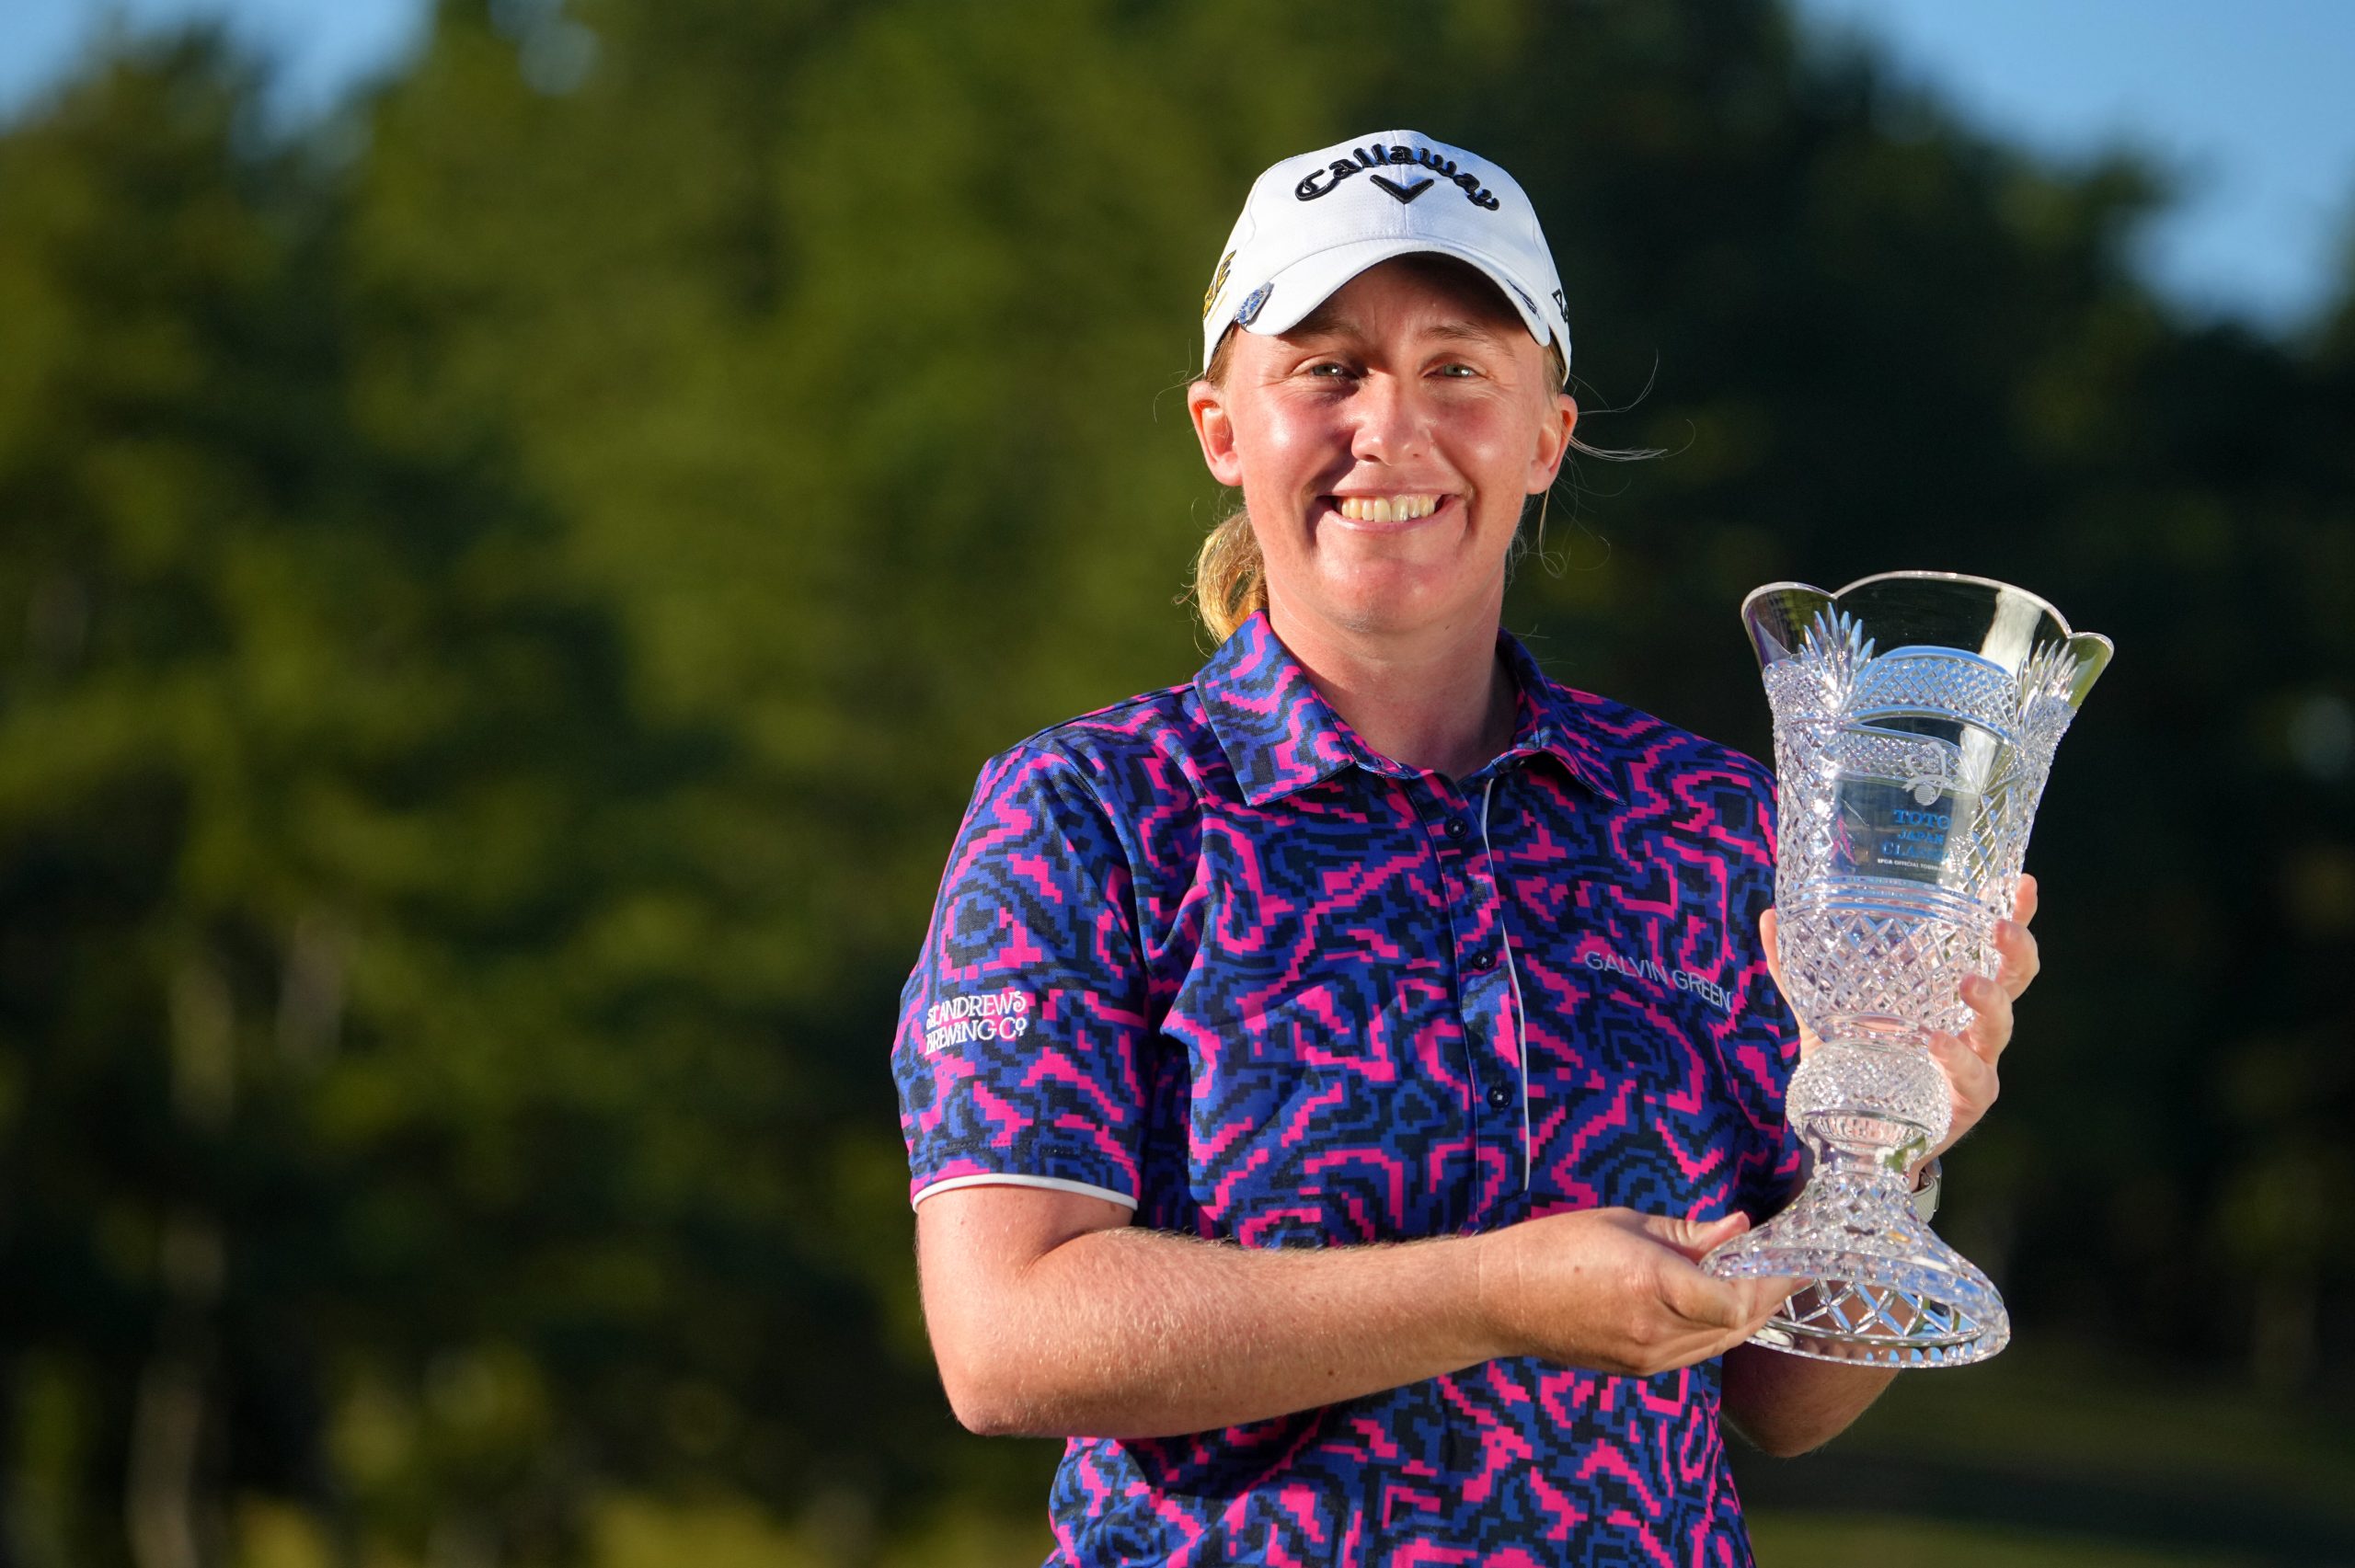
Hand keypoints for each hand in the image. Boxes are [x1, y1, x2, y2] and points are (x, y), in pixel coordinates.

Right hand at [1474, 1208, 1796, 1376]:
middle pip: (1737, 1327)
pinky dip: (1715, 1329)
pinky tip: (1715, 1304)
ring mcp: (1645, 1358)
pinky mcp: (1635, 1369)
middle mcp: (1655, 1331)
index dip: (1772, 1282)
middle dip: (1769, 1298)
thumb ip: (1689, 1233)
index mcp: (1652, 1285)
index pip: (1738, 1300)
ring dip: (1745, 1316)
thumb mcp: (1625, 1224)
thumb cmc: (1554, 1248)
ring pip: (1719, 1344)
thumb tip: (1739, 1227)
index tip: (1791, 1258)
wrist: (1499, 1299)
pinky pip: (1693, 1353)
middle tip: (1787, 1268)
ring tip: (1758, 1282)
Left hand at [1760, 874, 2041, 1158]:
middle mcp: (1971, 1021)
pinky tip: (1940, 1043)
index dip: (2014, 912)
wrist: (1855, 1135)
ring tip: (1969, 982)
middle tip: (2000, 926)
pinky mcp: (1966, 1100)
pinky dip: (1957, 1058)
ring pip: (2000, 1025)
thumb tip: (1770, 916)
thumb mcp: (1826, 1011)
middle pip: (2015, 978)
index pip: (1990, 944)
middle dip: (2016, 950)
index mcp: (1947, 988)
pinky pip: (1972, 1076)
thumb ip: (1799, 970)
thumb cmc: (1856, 1061)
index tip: (2021, 880)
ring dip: (1990, 1001)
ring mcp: (1975, 1061)